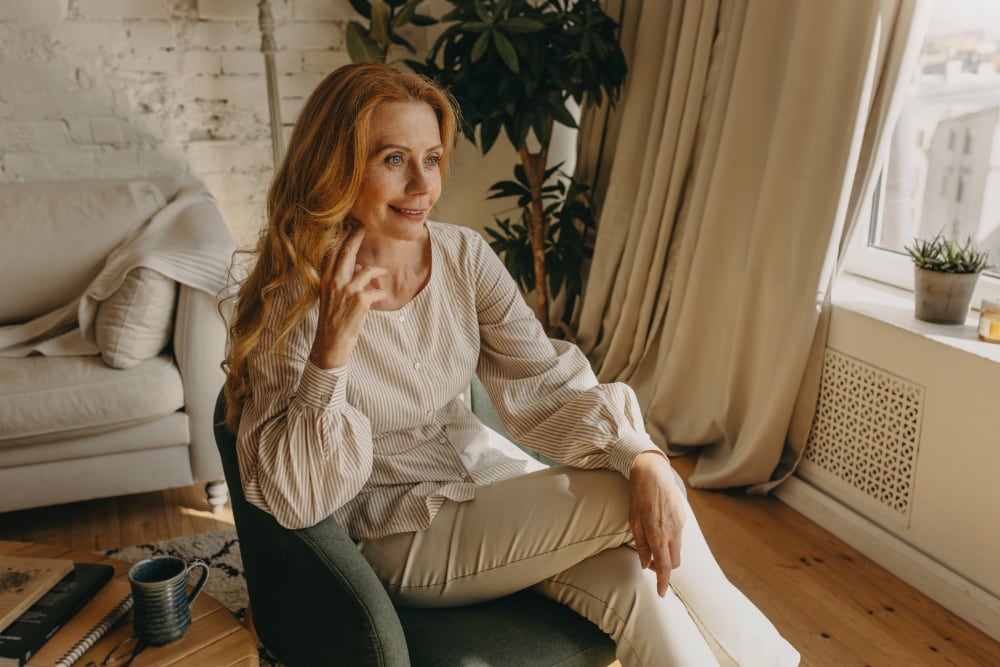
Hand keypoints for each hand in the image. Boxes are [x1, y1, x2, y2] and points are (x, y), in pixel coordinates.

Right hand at [309, 223, 387, 368]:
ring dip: (377, 270)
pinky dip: (380, 292)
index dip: (342, 237)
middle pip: (347, 252)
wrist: (331, 342)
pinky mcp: (360, 300)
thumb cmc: (333, 319)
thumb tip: (359, 267)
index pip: (333, 252)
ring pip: (366, 270)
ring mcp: (347, 290)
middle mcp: (334, 282)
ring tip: (383, 271)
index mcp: (326, 280)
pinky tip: (379, 297)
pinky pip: (376, 290)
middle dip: (356, 236)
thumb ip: (342, 280)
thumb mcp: (331, 296)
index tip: (349, 225)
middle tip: (363, 226)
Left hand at [628, 451, 685, 596]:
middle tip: (650, 561)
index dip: (663, 582)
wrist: (652, 472)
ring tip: (652, 543)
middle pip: (674, 562)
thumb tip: (646, 564)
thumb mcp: (633, 521)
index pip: (665, 566)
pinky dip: (670, 540)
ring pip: (677, 550)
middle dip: (664, 567)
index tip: (662, 593)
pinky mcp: (684, 517)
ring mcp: (681, 524)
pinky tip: (659, 528)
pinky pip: (679, 537)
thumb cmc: (638, 496)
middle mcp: (673, 531)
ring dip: (667, 553)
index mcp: (658, 533)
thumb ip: (641, 545)